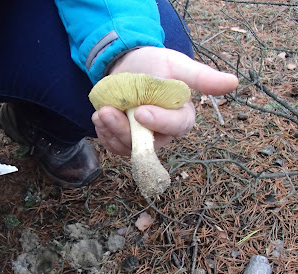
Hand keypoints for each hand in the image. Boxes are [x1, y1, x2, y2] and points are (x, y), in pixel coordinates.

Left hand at [91, 47, 238, 155]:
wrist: (129, 66)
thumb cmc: (155, 65)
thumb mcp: (176, 65)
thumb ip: (201, 77)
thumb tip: (233, 83)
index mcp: (181, 117)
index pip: (177, 126)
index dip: (161, 122)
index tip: (142, 112)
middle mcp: (163, 133)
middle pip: (148, 144)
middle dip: (125, 131)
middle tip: (106, 114)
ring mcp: (143, 140)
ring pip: (128, 148)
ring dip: (111, 132)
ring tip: (100, 114)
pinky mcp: (125, 141)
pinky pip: (115, 146)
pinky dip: (104, 135)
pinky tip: (98, 119)